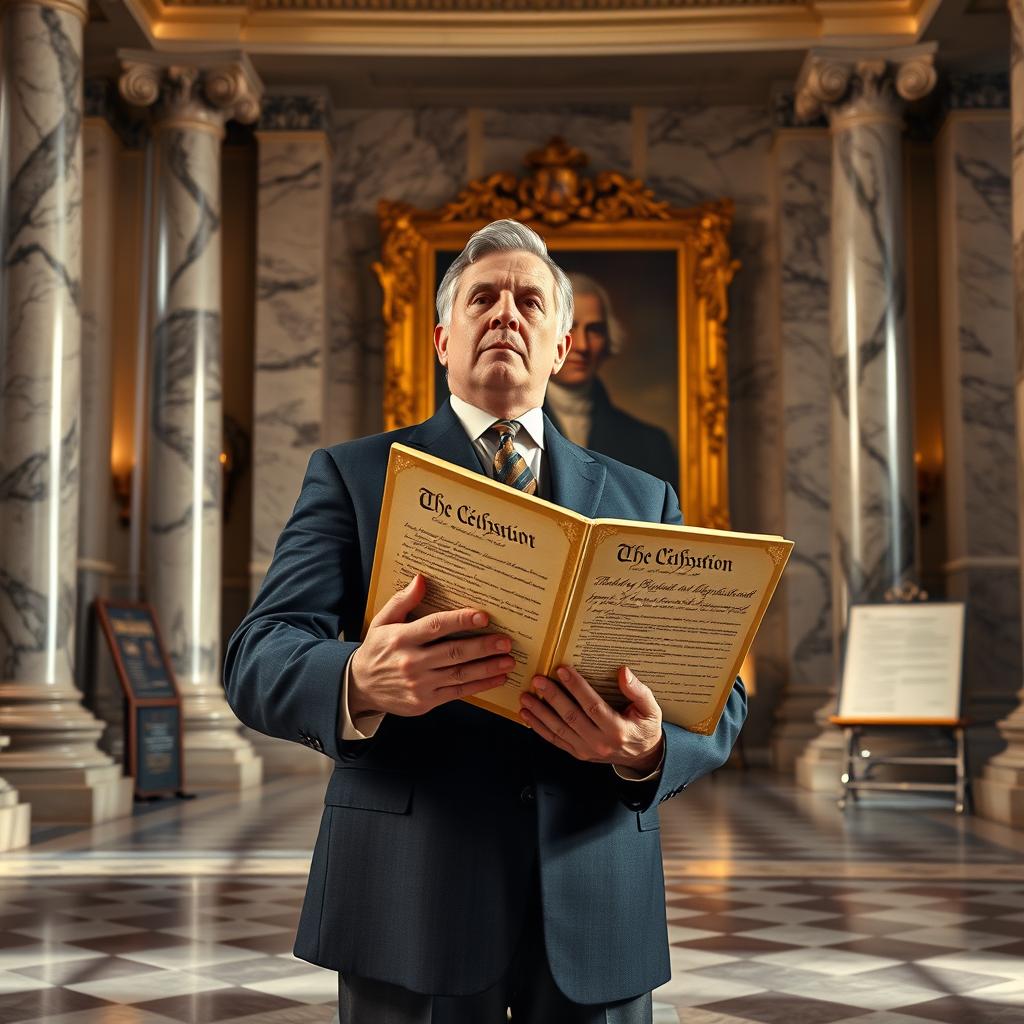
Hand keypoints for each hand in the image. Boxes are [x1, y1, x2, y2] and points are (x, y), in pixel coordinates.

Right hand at [348, 574, 514, 717]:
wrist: (360, 686)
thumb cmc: (377, 649)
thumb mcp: (383, 621)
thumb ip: (403, 601)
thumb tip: (421, 579)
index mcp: (401, 638)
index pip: (435, 627)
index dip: (460, 620)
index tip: (482, 616)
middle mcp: (411, 661)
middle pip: (453, 652)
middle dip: (482, 646)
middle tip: (505, 641)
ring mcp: (419, 684)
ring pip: (459, 674)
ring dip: (487, 668)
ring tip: (508, 660)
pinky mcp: (425, 701)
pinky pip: (457, 692)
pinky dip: (479, 686)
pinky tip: (496, 678)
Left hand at [519, 664, 663, 774]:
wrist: (643, 756)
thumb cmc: (645, 728)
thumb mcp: (651, 709)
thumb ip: (638, 691)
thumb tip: (623, 672)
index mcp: (617, 730)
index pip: (593, 706)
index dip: (577, 687)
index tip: (562, 670)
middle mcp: (599, 742)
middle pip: (571, 717)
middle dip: (552, 697)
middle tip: (538, 680)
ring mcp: (586, 750)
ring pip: (559, 730)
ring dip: (540, 712)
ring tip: (526, 696)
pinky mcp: (578, 753)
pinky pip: (555, 740)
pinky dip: (539, 727)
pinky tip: (527, 715)